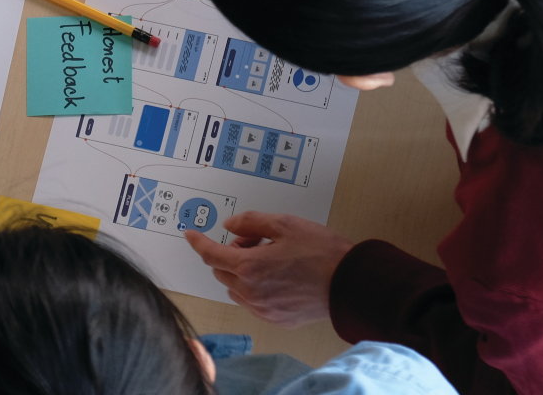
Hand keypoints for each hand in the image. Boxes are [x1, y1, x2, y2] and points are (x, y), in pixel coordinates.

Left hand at [187, 212, 354, 327]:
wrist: (351, 284)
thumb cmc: (323, 253)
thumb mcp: (285, 224)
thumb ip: (251, 222)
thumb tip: (230, 226)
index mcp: (249, 268)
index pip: (211, 255)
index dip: (198, 242)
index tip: (191, 235)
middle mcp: (252, 293)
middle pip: (222, 272)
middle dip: (229, 254)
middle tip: (255, 242)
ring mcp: (264, 310)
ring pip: (236, 289)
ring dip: (242, 273)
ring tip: (270, 259)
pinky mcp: (277, 319)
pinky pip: (253, 303)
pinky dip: (255, 289)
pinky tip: (277, 278)